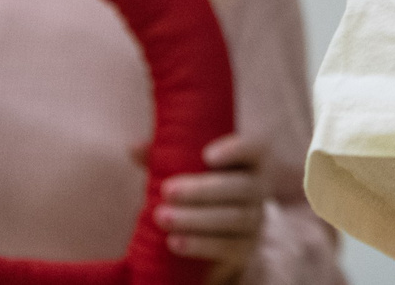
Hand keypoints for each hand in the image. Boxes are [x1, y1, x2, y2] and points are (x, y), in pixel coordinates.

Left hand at [156, 132, 268, 279]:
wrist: (224, 230)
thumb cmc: (205, 186)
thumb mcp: (190, 169)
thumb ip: (167, 157)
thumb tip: (134, 148)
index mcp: (252, 161)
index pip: (254, 148)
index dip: (235, 150)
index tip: (206, 155)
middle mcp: (260, 188)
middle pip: (240, 187)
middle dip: (202, 189)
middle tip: (167, 190)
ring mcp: (256, 218)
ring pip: (234, 218)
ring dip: (195, 218)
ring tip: (162, 217)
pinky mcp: (247, 247)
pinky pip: (228, 246)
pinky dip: (200, 245)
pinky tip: (174, 242)